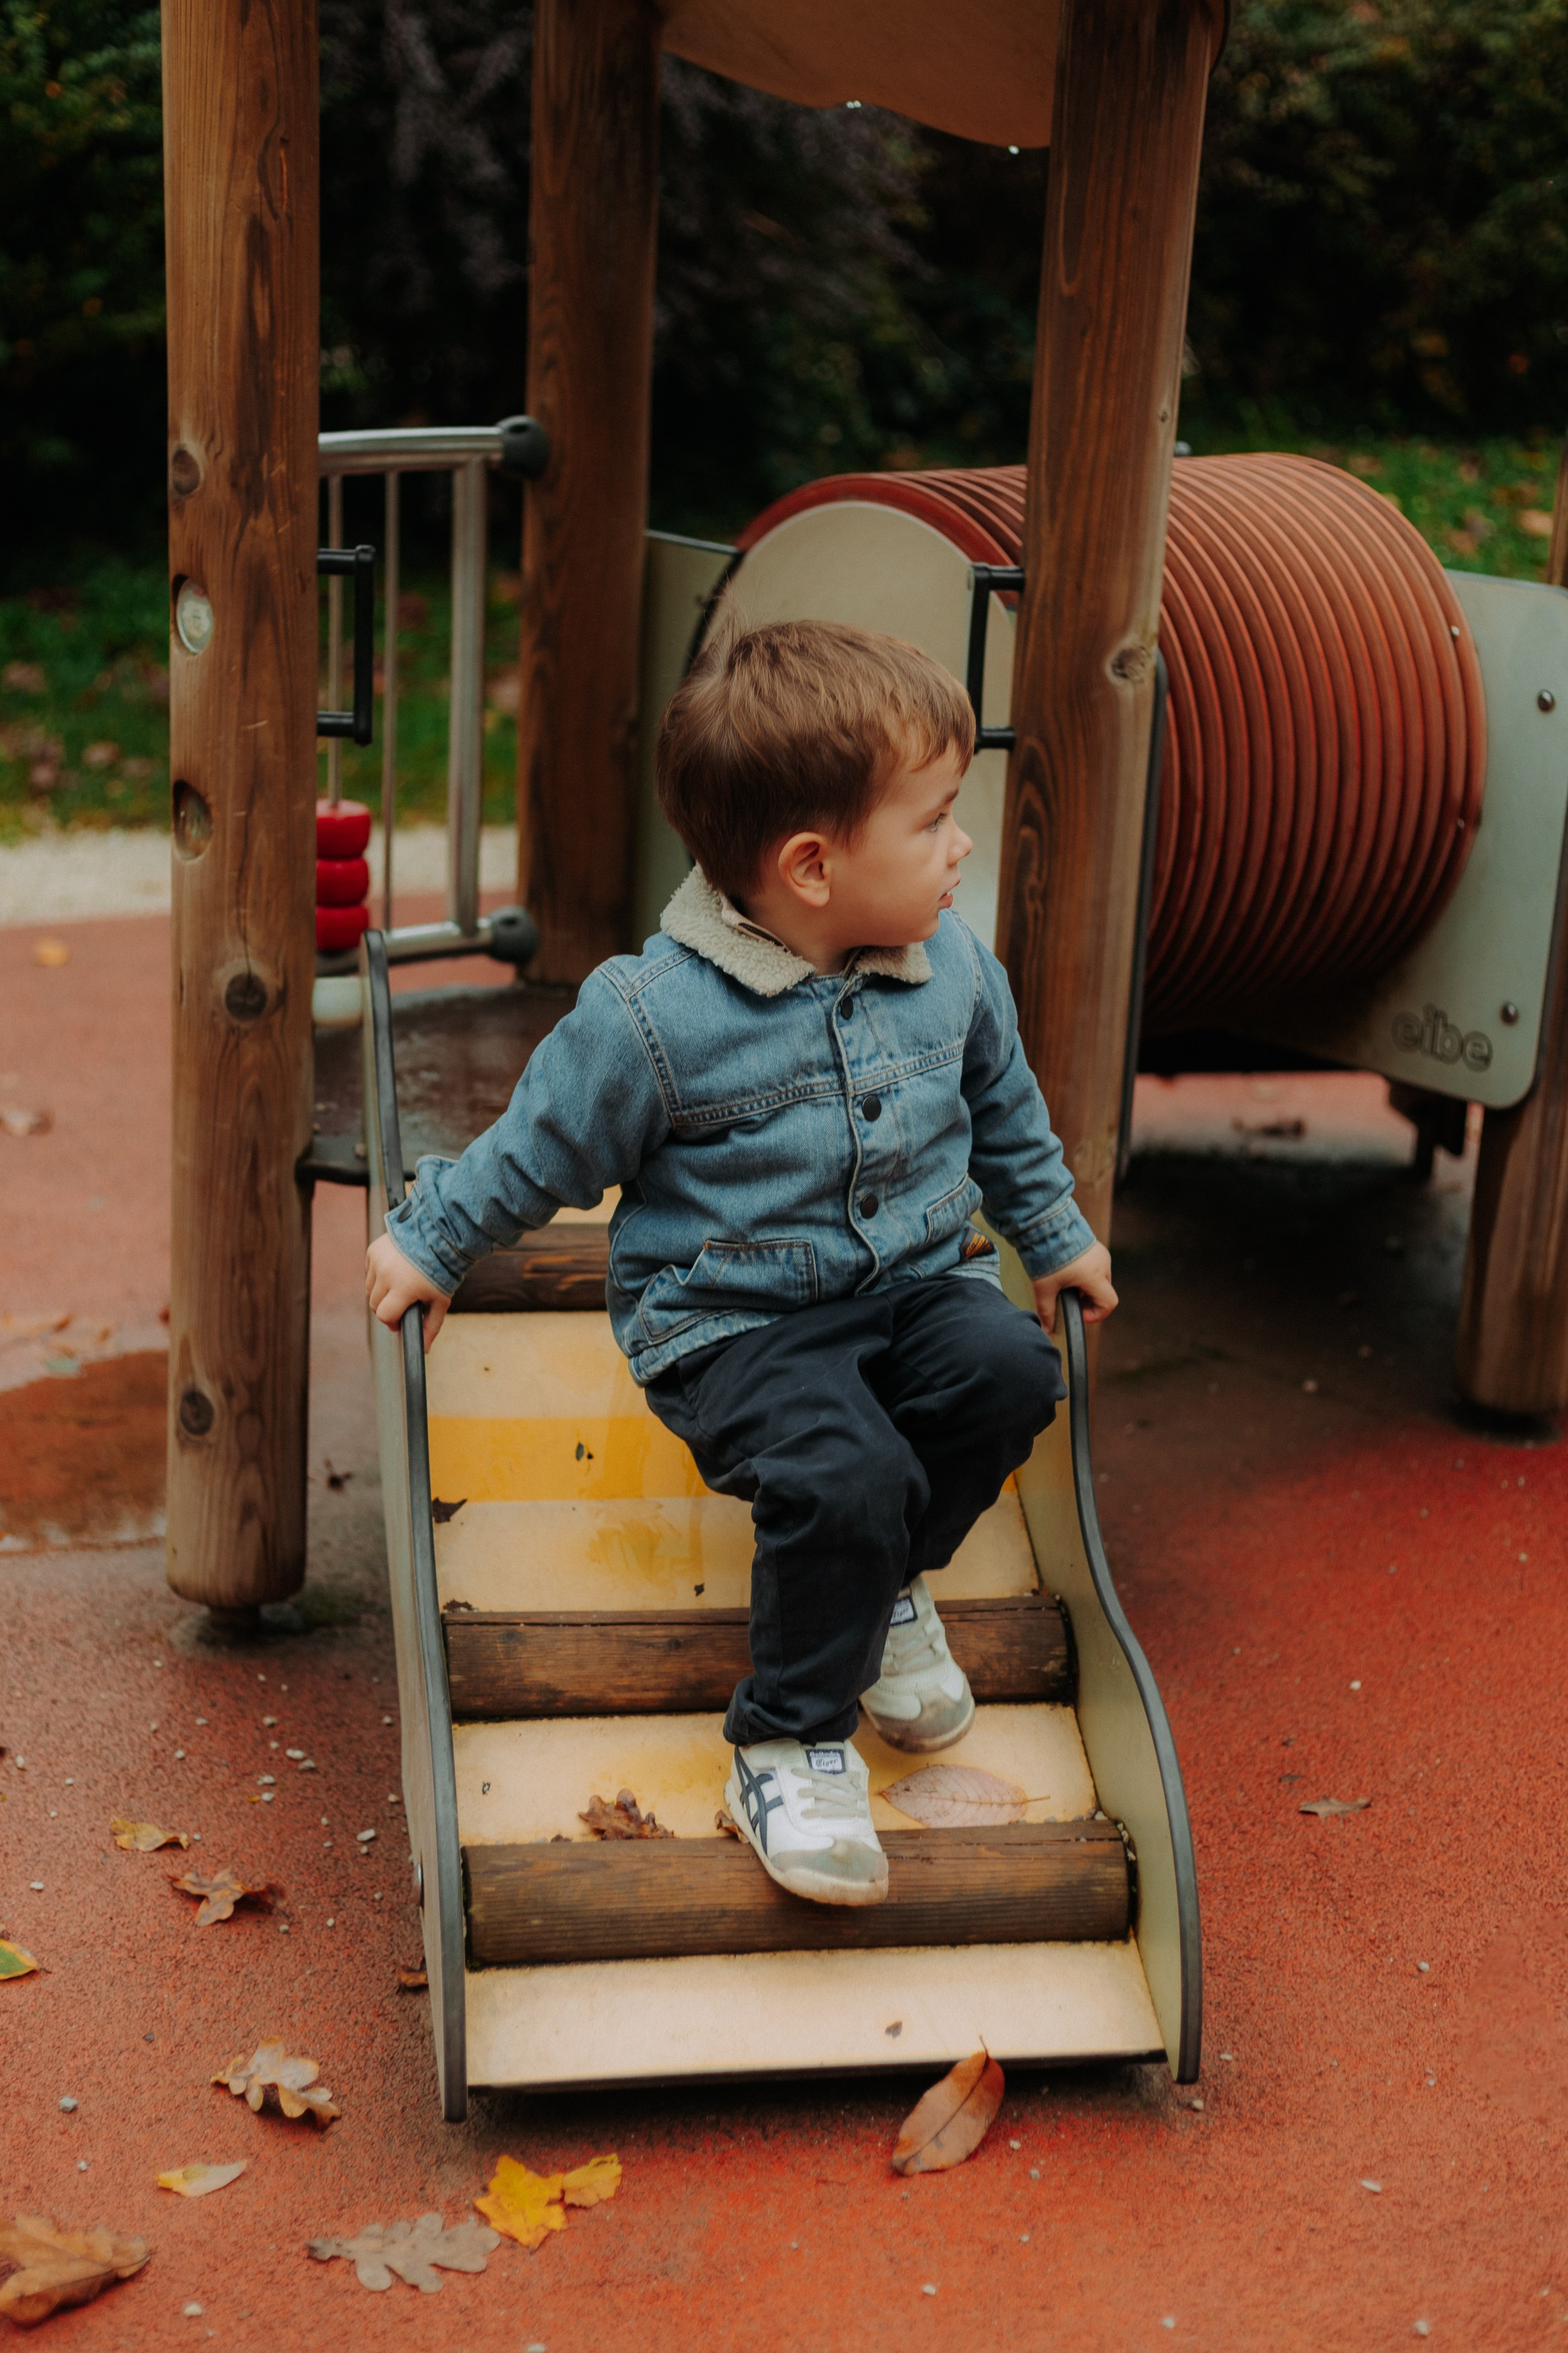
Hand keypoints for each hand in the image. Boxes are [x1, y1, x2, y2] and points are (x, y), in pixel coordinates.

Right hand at [366, 1231, 451, 1352]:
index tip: (400, 1320)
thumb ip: (431, 1326)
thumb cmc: (442, 1270)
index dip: (392, 1321)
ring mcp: (378, 1260)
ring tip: (400, 1286)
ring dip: (381, 1292)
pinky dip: (379, 1275)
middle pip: (375, 1304)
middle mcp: (387, 1274)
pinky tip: (395, 1270)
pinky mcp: (373, 1250)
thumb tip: (424, 1350)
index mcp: (404, 1288)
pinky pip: (370, 1271)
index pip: (384, 1315)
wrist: (439, 1234)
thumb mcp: (440, 1300)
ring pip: (370, 1288)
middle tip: (402, 1303)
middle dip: (387, 1308)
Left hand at [1032, 1241, 1117, 1332]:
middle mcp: (1102, 1264)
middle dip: (1088, 1300)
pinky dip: (1085, 1274)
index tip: (1079, 1313)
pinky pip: (1095, 1266)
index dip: (1096, 1314)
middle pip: (1104, 1291)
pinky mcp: (1094, 1246)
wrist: (1043, 1225)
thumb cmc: (1046, 1255)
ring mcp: (1100, 1253)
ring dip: (1087, 1287)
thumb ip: (1046, 1311)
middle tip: (1069, 1298)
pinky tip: (1067, 1271)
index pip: (1109, 1303)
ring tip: (1066, 1284)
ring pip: (1100, 1279)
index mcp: (1094, 1276)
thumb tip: (1046, 1330)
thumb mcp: (1044, 1287)